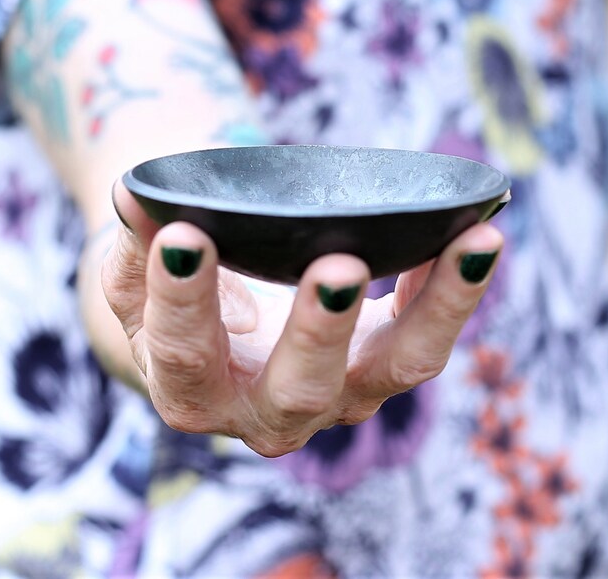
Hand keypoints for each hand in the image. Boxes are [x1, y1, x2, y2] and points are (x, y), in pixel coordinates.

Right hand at [102, 180, 502, 456]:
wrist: (221, 331)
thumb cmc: (179, 295)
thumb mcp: (139, 275)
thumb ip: (133, 244)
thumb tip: (131, 196)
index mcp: (195, 390)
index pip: (186, 353)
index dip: (182, 298)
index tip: (184, 236)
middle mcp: (272, 410)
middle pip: (303, 387)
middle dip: (321, 328)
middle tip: (339, 267)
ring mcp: (340, 394)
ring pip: (402, 367)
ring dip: (440, 305)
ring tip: (474, 242)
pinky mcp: (385, 362)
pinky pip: (431, 332)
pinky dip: (457, 285)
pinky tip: (476, 234)